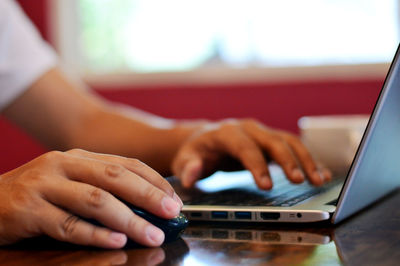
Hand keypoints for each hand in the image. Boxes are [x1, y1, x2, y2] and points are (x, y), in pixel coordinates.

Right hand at [0, 149, 182, 247]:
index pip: (126, 163)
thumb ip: (102, 188)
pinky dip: (95, 234)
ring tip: (152, 234)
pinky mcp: (28, 210)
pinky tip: (116, 242)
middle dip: (148, 195)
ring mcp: (44, 185)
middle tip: (171, 212)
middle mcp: (63, 164)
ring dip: (129, 219)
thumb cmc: (37, 194)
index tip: (174, 199)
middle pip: (115, 177)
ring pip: (95, 200)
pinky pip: (67, 225)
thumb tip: (147, 207)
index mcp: (79, 157)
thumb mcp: (71, 182)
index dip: (154, 181)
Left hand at [172, 119, 330, 189]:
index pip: (245, 147)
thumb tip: (192, 175)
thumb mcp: (184, 160)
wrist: (204, 139)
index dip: (256, 166)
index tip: (266, 186)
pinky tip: (321, 174)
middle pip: (273, 141)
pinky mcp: (270, 141)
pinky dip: (307, 160)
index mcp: (226, 132)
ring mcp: (261, 133)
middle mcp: (247, 128)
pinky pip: (292, 148)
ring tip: (320, 179)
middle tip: (300, 181)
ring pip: (288, 142)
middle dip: (288, 161)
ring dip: (305, 159)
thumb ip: (188, 167)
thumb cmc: (195, 151)